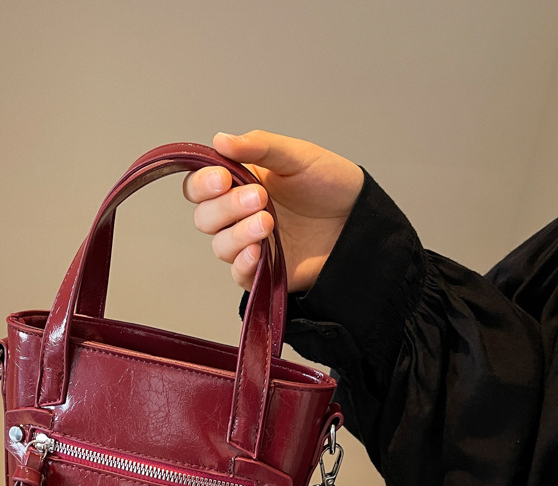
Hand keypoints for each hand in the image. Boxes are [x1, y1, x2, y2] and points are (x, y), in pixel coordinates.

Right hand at [183, 131, 363, 292]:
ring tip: (268, 222)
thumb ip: (258, 147)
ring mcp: (250, 243)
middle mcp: (238, 215)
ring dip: (238, 233)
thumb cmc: (330, 184)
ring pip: (220, 245)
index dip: (202, 184)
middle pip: (204, 218)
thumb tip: (220, 140)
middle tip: (260, 198)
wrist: (359, 219)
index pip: (199, 187)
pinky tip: (260, 250)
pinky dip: (244, 262)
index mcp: (239, 183)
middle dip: (226, 208)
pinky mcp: (263, 271)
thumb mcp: (297, 156)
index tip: (223, 179)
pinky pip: (238, 272)